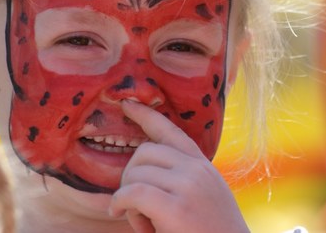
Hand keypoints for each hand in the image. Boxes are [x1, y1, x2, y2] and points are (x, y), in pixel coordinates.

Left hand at [108, 100, 249, 232]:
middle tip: (135, 205)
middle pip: (144, 151)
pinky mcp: (177, 208)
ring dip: (128, 198)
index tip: (127, 105)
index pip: (171, 131)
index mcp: (203, 167)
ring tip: (143, 220)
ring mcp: (189, 186)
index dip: (146, 115)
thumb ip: (183, 178)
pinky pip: (133, 192)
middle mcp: (197, 170)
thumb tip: (142, 168)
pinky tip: (120, 214)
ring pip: (136, 173)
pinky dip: (120, 203)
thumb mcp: (205, 197)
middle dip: (131, 175)